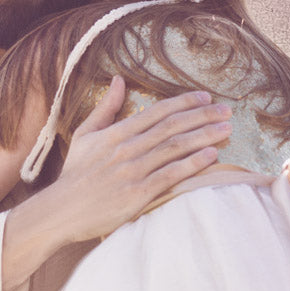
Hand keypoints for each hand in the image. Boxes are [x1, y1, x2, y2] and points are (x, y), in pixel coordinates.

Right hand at [51, 75, 231, 241]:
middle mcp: (127, 148)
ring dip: (204, 136)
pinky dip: (193, 163)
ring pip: (176, 148)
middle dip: (202, 115)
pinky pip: (172, 174)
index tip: (205, 96)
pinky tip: (212, 155)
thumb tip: (119, 81)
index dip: (183, 102)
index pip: (156, 112)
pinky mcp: (139, 194)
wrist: (63, 209)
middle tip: (226, 110)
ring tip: (226, 129)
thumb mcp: (85, 135)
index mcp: (115, 133)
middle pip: (172, 126)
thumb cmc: (75, 173)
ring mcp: (133, 171)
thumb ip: (105, 108)